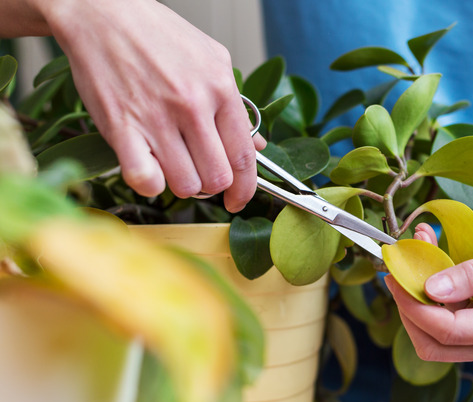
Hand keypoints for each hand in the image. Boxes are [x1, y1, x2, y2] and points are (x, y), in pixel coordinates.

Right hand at [40, 0, 265, 211]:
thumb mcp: (212, 60)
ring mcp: (156, 117)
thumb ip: (236, 106)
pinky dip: (150, 184)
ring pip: (185, 185)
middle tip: (200, 174)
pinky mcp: (121, 127)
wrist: (103, 13)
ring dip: (182, 184)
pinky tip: (148, 167)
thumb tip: (256, 146)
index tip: (239, 200)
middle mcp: (192, 105)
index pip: (244, 157)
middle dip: (212, 186)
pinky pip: (145, 181)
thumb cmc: (158, 36)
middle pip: (217, 178)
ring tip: (173, 164)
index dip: (246, 188)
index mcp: (220, 88)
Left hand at [385, 223, 472, 362]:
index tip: (395, 271)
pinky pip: (454, 326)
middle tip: (398, 269)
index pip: (447, 330)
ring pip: (440, 339)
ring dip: (420, 301)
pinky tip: (434, 263)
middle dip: (409, 309)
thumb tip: (430, 288)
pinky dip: (437, 299)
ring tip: (418, 253)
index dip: (413, 303)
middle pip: (435, 345)